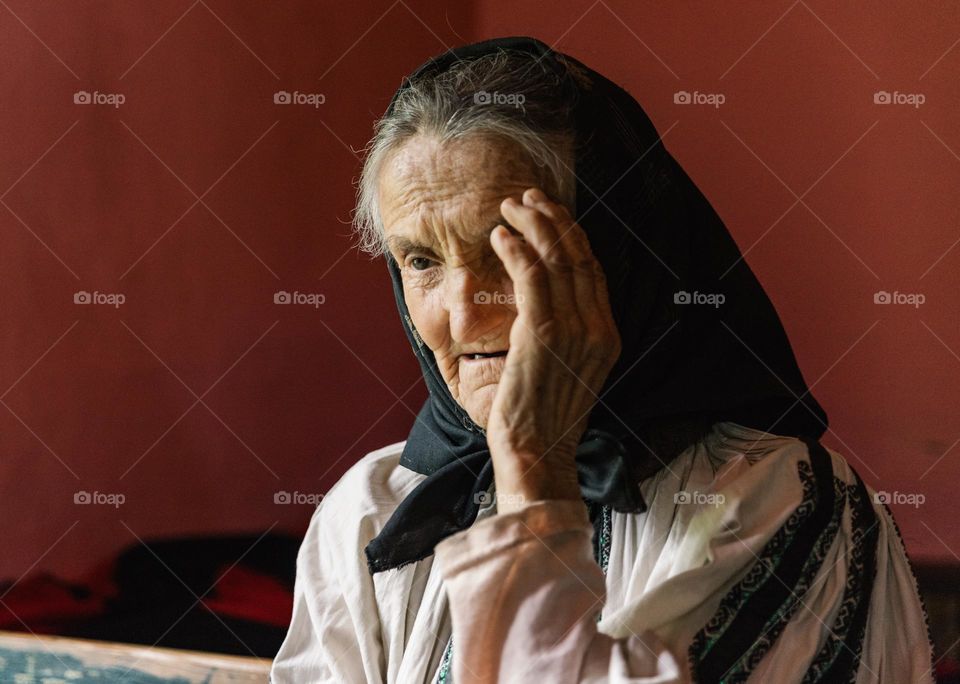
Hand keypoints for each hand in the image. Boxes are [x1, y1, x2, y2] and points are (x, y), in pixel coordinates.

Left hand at [486, 187, 620, 513]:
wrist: (537, 453)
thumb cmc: (541, 416)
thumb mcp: (566, 371)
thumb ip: (566, 334)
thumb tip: (545, 299)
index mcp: (606, 335)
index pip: (592, 270)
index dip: (571, 235)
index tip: (548, 213)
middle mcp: (597, 329)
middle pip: (578, 256)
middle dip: (552, 219)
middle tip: (527, 197)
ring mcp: (574, 331)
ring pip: (556, 259)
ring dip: (531, 225)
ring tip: (509, 207)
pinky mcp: (543, 335)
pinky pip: (532, 278)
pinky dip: (516, 250)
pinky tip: (500, 235)